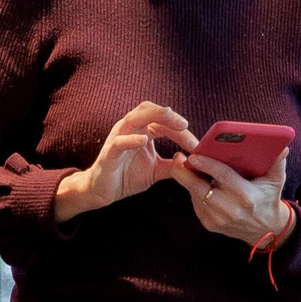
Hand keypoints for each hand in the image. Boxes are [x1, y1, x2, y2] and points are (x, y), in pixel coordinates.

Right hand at [52, 101, 194, 221]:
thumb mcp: (156, 170)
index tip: (196, 144)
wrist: (104, 191)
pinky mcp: (109, 152)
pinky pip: (119, 141)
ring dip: (152, 115)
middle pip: (148, 110)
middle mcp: (130, 130)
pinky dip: (131, 139)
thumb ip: (173, 165)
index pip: (164, 122)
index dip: (181, 131)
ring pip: (133, 118)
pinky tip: (144, 140)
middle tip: (184, 124)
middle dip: (168, 114)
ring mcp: (118, 138)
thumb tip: (192, 161)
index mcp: (142, 131)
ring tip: (169, 116)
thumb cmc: (128, 176)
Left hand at [170, 149, 292, 247]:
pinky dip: (193, 190)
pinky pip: (196, 204)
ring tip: (183, 164)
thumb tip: (283, 147)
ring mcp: (218, 219)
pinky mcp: (210, 224)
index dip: (206, 164)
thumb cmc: (268, 198)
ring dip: (187, 179)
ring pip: (194, 195)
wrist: (265, 229)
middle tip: (178, 157)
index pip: (222, 177)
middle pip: (199, 188)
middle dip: (184, 172)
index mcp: (246, 196)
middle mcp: (231, 209)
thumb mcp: (276, 181)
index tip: (194, 154)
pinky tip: (195, 180)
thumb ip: (278, 162)